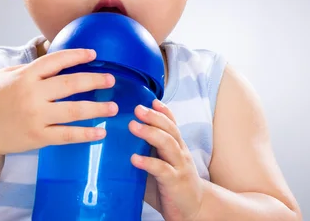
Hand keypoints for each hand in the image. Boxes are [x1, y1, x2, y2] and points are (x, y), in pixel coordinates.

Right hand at [0, 48, 118, 156]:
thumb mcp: (4, 76)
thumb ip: (27, 68)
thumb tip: (52, 60)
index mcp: (25, 76)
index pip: (55, 61)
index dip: (76, 55)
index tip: (93, 54)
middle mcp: (32, 94)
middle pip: (70, 84)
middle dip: (94, 81)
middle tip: (111, 80)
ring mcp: (36, 116)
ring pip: (73, 111)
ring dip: (97, 108)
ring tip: (113, 107)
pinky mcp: (38, 137)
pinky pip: (67, 135)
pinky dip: (85, 134)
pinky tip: (100, 133)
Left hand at [129, 100, 204, 220]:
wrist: (194, 209)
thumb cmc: (170, 185)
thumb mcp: (159, 165)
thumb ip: (144, 153)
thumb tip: (115, 144)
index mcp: (176, 146)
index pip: (172, 123)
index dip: (163, 111)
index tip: (150, 100)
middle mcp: (180, 152)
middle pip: (169, 129)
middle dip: (153, 117)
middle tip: (137, 109)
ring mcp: (179, 166)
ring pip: (168, 144)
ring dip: (150, 133)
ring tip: (133, 126)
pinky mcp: (175, 182)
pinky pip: (162, 169)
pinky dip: (148, 162)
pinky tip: (135, 159)